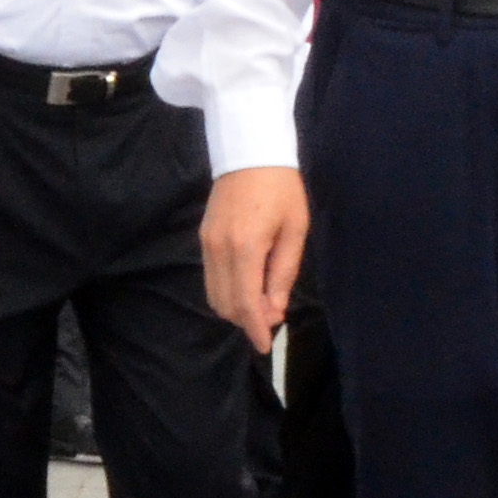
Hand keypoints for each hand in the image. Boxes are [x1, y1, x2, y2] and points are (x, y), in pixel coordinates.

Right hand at [200, 165, 310, 350]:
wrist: (249, 151)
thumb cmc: (282, 188)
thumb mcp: (294, 230)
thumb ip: (283, 272)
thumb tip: (274, 309)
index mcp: (246, 247)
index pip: (244, 302)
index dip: (254, 328)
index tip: (264, 345)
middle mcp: (219, 249)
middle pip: (225, 304)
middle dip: (247, 319)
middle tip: (272, 316)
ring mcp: (206, 243)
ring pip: (213, 294)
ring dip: (235, 307)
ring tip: (262, 300)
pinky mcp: (203, 238)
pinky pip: (210, 277)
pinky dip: (227, 290)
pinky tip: (248, 284)